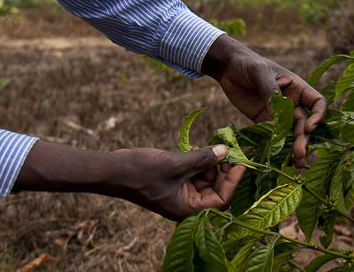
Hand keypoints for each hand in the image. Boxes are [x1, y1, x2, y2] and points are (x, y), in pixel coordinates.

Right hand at [14, 142, 245, 220]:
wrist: (112, 170)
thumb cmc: (141, 171)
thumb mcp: (176, 163)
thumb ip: (202, 158)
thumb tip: (225, 151)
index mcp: (187, 209)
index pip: (221, 200)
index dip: (233, 181)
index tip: (241, 161)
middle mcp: (186, 204)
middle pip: (215, 189)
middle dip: (223, 169)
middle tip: (230, 148)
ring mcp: (179, 193)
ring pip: (205, 179)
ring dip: (211, 162)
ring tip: (215, 144)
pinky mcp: (173, 182)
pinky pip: (193, 173)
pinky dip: (198, 161)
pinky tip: (198, 146)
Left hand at [201, 35, 327, 167]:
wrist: (228, 68)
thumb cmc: (248, 64)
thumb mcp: (259, 72)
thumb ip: (269, 90)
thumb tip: (276, 112)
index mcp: (297, 87)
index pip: (317, 103)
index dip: (318, 115)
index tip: (308, 126)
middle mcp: (292, 102)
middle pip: (304, 123)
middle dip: (304, 139)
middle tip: (300, 155)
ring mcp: (278, 113)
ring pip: (291, 133)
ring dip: (294, 147)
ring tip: (296, 164)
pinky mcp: (263, 121)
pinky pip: (273, 135)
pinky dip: (277, 147)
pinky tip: (278, 158)